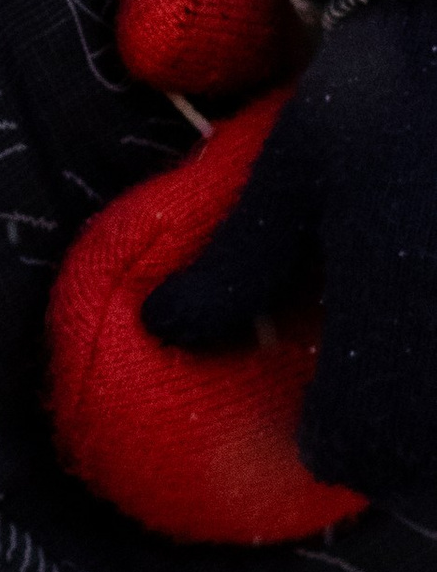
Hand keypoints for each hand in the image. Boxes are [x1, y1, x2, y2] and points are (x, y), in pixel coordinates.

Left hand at [142, 0, 436, 498]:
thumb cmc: (376, 102)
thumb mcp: (289, 183)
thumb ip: (234, 271)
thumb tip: (163, 328)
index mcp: (389, 344)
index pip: (345, 454)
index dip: (320, 429)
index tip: (308, 391)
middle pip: (417, 469)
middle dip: (387, 440)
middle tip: (355, 378)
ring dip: (423, 414)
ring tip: (399, 345)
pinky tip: (429, 305)